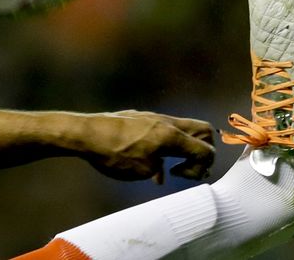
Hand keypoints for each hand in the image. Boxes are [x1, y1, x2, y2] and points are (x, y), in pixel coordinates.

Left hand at [74, 110, 214, 182]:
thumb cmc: (114, 154)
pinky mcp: (144, 118)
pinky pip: (167, 129)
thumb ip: (159, 169)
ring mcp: (156, 118)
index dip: (201, 167)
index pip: (206, 150)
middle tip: (187, 167)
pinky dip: (168, 143)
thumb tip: (162, 173)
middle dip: (202, 151)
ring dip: (184, 147)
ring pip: (185, 129)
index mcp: (172, 136)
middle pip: (204, 131)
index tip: (180, 174)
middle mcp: (168, 123)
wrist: (86, 133)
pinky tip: (150, 159)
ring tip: (168, 165)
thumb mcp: (142, 170)